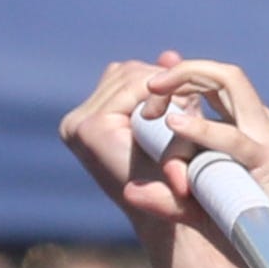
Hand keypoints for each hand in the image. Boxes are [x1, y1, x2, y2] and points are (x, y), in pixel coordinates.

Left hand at [60, 53, 202, 234]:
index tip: (195, 89)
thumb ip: (177, 101)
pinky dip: (139, 88)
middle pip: (124, 75)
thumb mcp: (181, 144)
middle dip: (160, 79)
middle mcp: (74, 124)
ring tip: (179, 96)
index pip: (134, 81)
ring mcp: (73, 124)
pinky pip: (113, 86)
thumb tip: (170, 53)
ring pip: (120, 75)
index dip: (168, 81)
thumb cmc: (175, 186)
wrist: (157, 214)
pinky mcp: (79, 124)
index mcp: (92, 128)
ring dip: (152, 81)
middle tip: (189, 90)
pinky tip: (162, 101)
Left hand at [141, 60, 268, 255]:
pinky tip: (172, 126)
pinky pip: (231, 137)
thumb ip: (173, 192)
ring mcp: (266, 137)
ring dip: (186, 79)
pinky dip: (199, 128)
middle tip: (147, 87)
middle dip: (181, 71)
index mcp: (251, 127)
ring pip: (229, 82)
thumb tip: (129, 191)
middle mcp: (260, 123)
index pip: (216, 83)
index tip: (149, 98)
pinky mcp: (267, 161)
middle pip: (222, 72)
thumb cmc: (258, 229)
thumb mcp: (210, 200)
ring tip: (151, 92)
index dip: (181, 79)